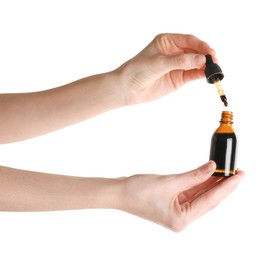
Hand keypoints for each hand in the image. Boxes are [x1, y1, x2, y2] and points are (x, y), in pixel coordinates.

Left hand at [116, 33, 215, 104]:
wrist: (128, 88)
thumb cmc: (138, 70)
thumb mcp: (158, 63)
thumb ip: (180, 61)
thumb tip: (201, 59)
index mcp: (168, 41)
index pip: (189, 40)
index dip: (201, 45)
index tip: (210, 52)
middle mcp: (174, 52)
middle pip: (195, 51)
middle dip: (205, 55)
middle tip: (215, 61)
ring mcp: (177, 65)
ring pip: (196, 63)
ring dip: (205, 65)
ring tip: (214, 69)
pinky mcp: (178, 78)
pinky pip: (192, 74)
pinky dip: (200, 74)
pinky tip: (206, 75)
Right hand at [118, 161, 243, 231]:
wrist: (119, 192)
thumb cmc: (139, 191)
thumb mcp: (170, 182)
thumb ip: (194, 176)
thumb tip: (212, 168)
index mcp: (181, 220)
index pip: (211, 201)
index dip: (227, 187)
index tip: (239, 175)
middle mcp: (182, 218)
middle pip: (208, 200)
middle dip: (222, 186)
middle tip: (236, 171)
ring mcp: (177, 211)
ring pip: (200, 196)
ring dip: (211, 184)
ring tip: (225, 171)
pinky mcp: (172, 203)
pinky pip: (191, 193)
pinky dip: (199, 183)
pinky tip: (208, 175)